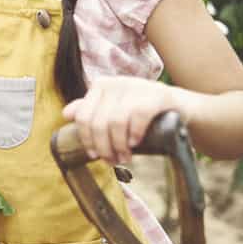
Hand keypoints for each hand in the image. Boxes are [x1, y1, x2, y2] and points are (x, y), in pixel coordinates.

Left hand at [61, 76, 182, 164]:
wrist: (176, 106)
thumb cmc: (139, 110)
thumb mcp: (113, 109)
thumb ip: (90, 110)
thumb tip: (66, 114)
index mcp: (100, 86)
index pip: (83, 116)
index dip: (87, 140)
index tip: (94, 155)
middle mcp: (115, 83)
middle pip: (99, 123)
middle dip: (104, 148)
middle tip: (112, 161)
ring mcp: (135, 87)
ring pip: (116, 122)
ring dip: (119, 145)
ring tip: (125, 157)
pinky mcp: (155, 95)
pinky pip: (138, 117)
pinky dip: (135, 134)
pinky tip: (136, 143)